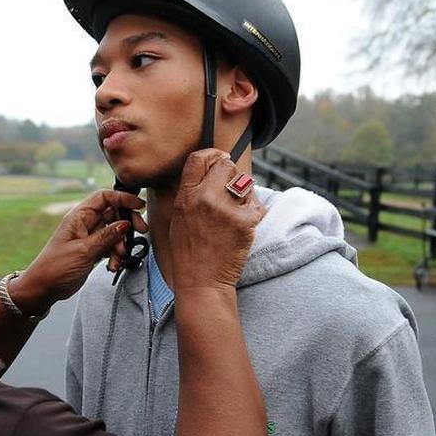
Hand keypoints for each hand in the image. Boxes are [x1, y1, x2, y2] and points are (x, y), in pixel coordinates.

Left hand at [7, 189, 147, 313]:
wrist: (44, 288)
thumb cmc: (56, 267)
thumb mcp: (84, 250)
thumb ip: (106, 236)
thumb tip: (125, 223)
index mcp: (78, 216)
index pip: (104, 197)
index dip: (122, 198)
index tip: (139, 206)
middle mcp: (84, 223)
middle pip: (113, 213)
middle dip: (127, 223)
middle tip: (140, 231)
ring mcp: (89, 237)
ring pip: (114, 232)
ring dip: (121, 244)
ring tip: (119, 257)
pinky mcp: (92, 250)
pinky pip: (110, 246)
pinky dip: (115, 255)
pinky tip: (113, 265)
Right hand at [169, 150, 265, 292]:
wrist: (202, 281)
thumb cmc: (189, 252)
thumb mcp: (179, 218)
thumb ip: (191, 193)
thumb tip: (208, 172)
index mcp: (186, 197)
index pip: (199, 158)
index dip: (212, 155)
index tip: (220, 159)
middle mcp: (204, 199)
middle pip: (226, 165)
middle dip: (231, 173)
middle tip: (231, 188)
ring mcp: (226, 209)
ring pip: (244, 183)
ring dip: (244, 193)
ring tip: (235, 212)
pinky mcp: (244, 222)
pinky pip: (256, 204)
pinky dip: (253, 212)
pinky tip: (243, 225)